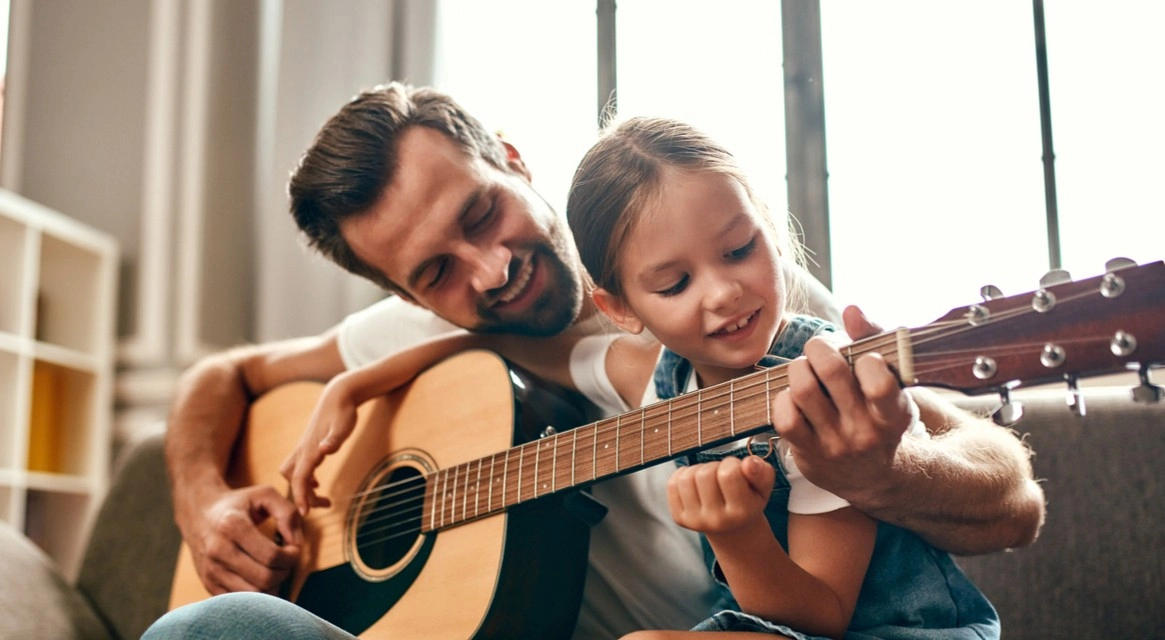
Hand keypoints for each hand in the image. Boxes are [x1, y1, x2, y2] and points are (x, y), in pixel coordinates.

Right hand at [179, 485, 301, 594]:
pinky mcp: (209, 585)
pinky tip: (261, 577)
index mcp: (231, 525)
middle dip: (285, 572)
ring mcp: (211, 570)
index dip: (292, 556)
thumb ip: (288, 513)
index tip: (294, 548)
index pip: (271, 555)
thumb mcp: (265, 495)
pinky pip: (241, 601)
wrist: (199, 514)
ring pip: (254, 594)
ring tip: (275, 568)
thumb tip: (296, 543)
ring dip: (274, 585)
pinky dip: (258, 594)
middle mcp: (217, 550)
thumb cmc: (239, 504)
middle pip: (265, 578)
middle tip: (287, 560)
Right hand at [280, 377, 359, 514]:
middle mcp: (303, 450)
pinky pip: (299, 468)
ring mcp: (304, 447)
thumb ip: (334, 439)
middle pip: (294, 479)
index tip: (304, 513)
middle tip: (324, 506)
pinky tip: (317, 483)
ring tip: (322, 499)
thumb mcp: (343, 426)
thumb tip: (324, 449)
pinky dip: (305, 479)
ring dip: (303, 488)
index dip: (300, 496)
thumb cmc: (343, 411)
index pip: (299, 478)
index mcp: (310, 449)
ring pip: (293, 474)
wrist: (338, 395)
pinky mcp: (308, 446)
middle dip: (303, 496)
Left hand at [667, 455, 774, 534]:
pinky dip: (682, 475)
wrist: (732, 528)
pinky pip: (672, 484)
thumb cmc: (748, 500)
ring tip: (709, 478)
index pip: (728, 474)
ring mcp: (696, 521)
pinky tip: (695, 483)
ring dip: (697, 470)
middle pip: (704, 475)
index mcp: (741, 512)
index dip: (731, 463)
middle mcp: (717, 521)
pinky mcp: (680, 519)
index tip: (736, 470)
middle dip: (713, 466)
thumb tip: (748, 463)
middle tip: (721, 475)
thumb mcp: (763, 487)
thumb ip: (762, 472)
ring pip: (686, 478)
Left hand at [772, 305, 913, 498]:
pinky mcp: (807, 453)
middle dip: (819, 346)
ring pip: (803, 389)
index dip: (866, 359)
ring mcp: (834, 445)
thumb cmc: (877, 412)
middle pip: (830, 371)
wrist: (870, 474)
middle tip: (820, 349)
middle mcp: (865, 432)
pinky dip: (784, 398)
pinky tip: (795, 397)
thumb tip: (852, 310)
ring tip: (805, 368)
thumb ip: (874, 340)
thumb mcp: (890, 381)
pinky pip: (784, 417)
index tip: (863, 359)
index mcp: (893, 413)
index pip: (878, 380)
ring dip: (799, 368)